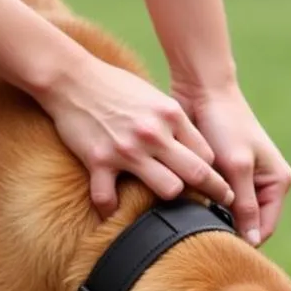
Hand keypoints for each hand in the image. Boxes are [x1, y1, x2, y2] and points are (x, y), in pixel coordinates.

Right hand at [38, 53, 234, 218]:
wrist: (72, 78)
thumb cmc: (113, 86)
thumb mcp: (153, 97)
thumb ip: (171, 122)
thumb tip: (188, 147)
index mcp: (171, 116)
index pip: (206, 154)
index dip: (213, 172)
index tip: (216, 186)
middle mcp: (154, 134)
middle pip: (197, 173)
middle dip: (213, 192)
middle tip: (219, 206)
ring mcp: (127, 150)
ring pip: (168, 189)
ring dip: (166, 198)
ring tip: (162, 203)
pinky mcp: (98, 161)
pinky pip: (108, 199)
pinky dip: (110, 209)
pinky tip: (111, 211)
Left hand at [173, 82, 290, 245]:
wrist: (203, 93)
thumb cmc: (225, 125)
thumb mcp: (237, 167)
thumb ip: (245, 204)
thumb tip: (251, 241)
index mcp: (277, 183)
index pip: (263, 229)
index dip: (241, 242)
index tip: (214, 247)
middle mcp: (262, 186)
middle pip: (244, 226)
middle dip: (223, 231)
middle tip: (197, 236)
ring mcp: (240, 183)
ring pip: (225, 216)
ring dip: (209, 220)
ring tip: (189, 220)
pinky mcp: (220, 178)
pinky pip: (211, 204)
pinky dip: (200, 207)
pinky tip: (184, 209)